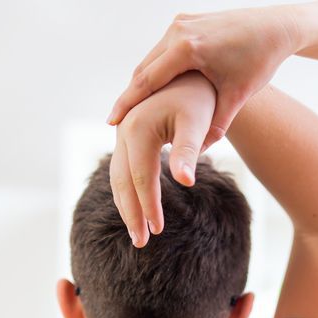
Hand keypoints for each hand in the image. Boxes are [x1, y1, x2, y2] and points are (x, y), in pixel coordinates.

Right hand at [107, 5, 299, 148]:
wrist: (275, 27)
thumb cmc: (259, 63)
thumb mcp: (236, 98)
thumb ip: (215, 128)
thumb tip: (197, 158)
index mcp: (188, 49)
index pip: (147, 81)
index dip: (128, 103)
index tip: (112, 123)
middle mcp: (179, 31)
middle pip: (144, 69)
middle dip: (129, 96)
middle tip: (113, 121)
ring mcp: (182, 23)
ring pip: (152, 58)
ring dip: (140, 83)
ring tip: (128, 109)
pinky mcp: (187, 21)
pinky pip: (163, 50)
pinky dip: (155, 70)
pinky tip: (149, 88)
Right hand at [110, 71, 215, 246]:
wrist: (194, 73)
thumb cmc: (201, 99)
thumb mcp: (198, 124)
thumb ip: (188, 152)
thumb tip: (186, 182)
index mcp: (138, 127)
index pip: (141, 176)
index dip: (149, 205)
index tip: (159, 231)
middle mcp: (123, 129)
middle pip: (121, 180)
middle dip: (131, 213)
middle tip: (140, 244)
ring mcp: (121, 131)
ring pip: (117, 176)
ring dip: (126, 205)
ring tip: (139, 233)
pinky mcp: (126, 135)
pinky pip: (121, 168)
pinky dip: (126, 191)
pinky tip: (137, 209)